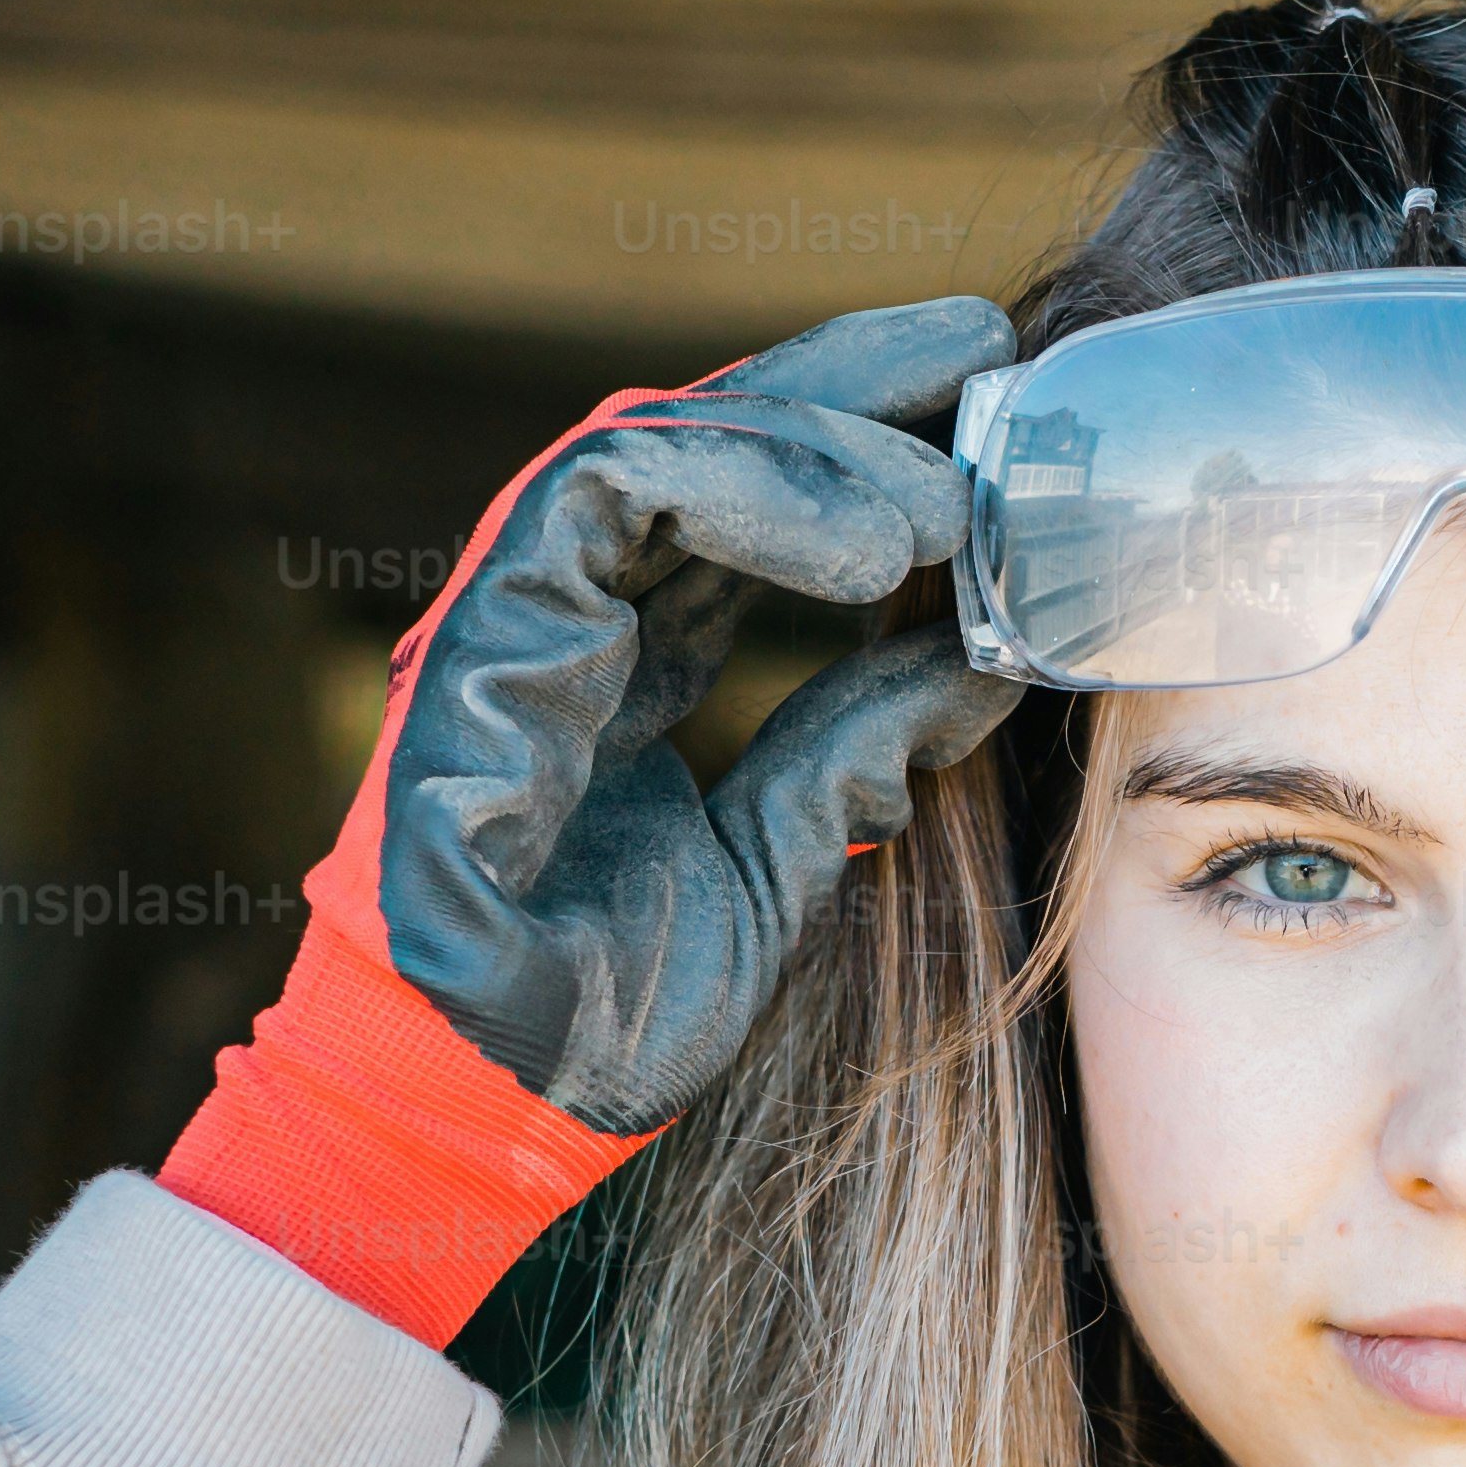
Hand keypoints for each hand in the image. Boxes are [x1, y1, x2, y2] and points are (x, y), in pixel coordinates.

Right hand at [166, 298, 1024, 1342]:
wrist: (484, 1108)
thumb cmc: (598, 1018)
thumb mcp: (773, 870)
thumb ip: (853, 756)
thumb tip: (980, 664)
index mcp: (627, 667)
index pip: (743, 510)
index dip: (858, 450)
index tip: (985, 420)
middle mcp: (567, 619)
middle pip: (704, 441)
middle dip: (849, 387)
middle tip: (985, 358)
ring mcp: (514, 617)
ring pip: (657, 439)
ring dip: (816, 443)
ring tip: (945, 503)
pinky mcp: (480, 633)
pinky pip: (605, 494)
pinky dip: (742, 488)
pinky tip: (863, 547)